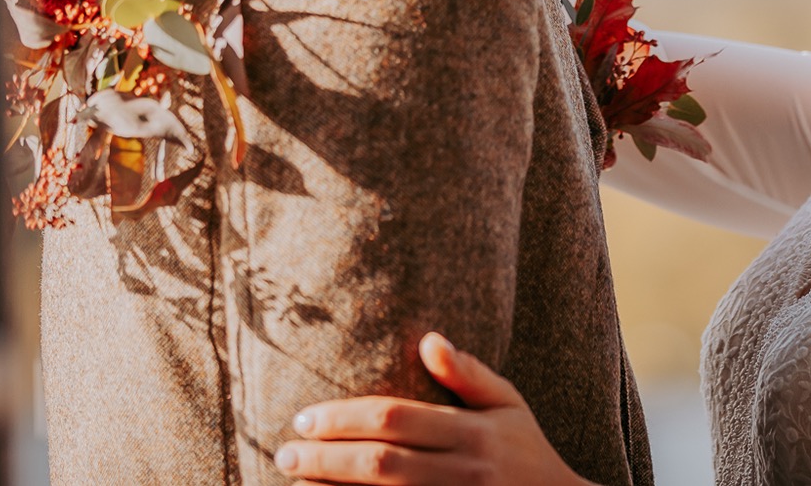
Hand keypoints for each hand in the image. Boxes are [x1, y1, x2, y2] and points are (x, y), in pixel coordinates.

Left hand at [275, 332, 590, 485]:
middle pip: (381, 463)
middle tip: (285, 452)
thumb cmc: (525, 451)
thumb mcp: (508, 405)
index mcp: (473, 432)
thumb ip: (469, 373)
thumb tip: (429, 338)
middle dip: (326, 457)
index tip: (305, 417)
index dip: (344, 418)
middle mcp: (462, 471)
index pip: (395, 419)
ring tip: (294, 481)